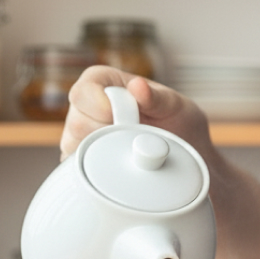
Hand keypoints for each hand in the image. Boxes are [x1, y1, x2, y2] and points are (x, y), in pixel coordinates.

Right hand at [60, 66, 212, 161]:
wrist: (186, 158)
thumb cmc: (179, 124)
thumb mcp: (176, 107)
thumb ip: (157, 97)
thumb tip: (137, 86)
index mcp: (105, 85)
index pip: (83, 90)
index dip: (95, 103)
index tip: (116, 116)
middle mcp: (88, 110)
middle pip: (75, 122)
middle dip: (105, 134)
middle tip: (135, 139)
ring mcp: (83, 138)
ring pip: (73, 148)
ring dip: (104, 154)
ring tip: (133, 152)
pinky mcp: (83, 163)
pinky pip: (77, 172)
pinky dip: (98, 173)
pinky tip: (120, 169)